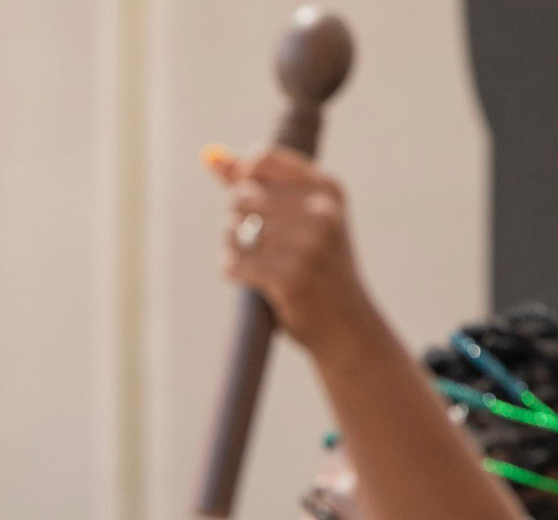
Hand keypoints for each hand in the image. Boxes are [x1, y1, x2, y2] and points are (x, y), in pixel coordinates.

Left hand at [208, 145, 373, 354]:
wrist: (347, 325)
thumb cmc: (317, 266)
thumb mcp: (300, 217)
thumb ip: (257, 183)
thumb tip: (211, 156)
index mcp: (326, 189)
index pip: (261, 159)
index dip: (241, 178)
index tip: (248, 202)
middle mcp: (321, 212)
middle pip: (241, 196)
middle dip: (236, 218)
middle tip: (255, 241)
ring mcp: (307, 246)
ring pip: (234, 231)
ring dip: (234, 248)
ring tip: (257, 263)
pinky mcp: (289, 278)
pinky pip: (233, 264)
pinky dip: (233, 272)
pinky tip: (252, 281)